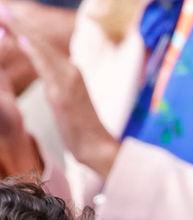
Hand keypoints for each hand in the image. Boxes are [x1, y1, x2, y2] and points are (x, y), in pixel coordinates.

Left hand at [0, 5, 119, 177]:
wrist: (99, 149)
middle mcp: (72, 72)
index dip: (25, 30)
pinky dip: (33, 51)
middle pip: (41, 42)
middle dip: (19, 23)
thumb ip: (60, 86)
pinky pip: (45, 69)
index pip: (44, 46)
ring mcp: (68, 83)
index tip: (7, 16)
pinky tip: (20, 38)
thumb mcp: (70, 103)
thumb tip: (51, 82)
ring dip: (20, 30)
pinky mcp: (63, 96)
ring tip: (4, 14)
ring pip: (41, 50)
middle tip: (1, 8)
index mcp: (72, 74)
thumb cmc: (84, 131)